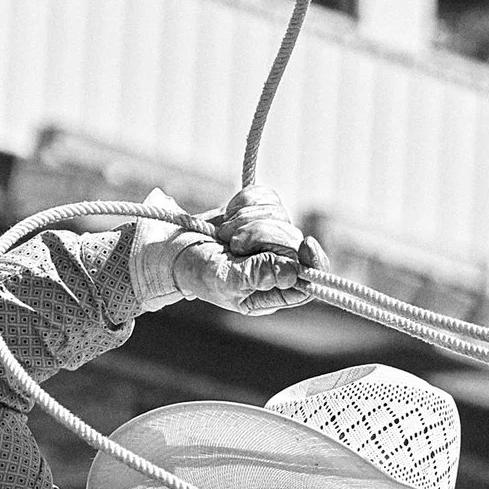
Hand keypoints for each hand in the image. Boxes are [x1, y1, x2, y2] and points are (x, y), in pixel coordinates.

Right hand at [129, 185, 319, 316]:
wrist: (176, 248)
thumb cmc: (198, 273)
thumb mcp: (224, 280)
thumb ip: (256, 277)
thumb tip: (292, 273)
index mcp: (272, 291)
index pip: (309, 281)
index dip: (313, 262)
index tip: (306, 243)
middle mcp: (276, 265)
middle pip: (292, 240)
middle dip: (261, 235)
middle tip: (233, 245)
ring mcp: (270, 237)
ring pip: (280, 214)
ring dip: (247, 219)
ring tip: (224, 234)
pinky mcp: (261, 212)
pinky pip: (267, 196)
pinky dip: (244, 201)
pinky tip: (228, 216)